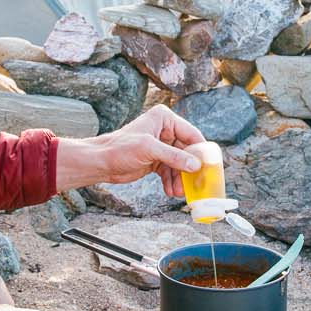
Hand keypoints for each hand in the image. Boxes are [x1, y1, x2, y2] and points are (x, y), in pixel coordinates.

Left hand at [55, 105, 204, 195]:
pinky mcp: (156, 160)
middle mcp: (165, 130)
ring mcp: (161, 146)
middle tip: (194, 184)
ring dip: (180, 179)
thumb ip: (173, 157)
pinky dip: (171, 181)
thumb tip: (195, 165)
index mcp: (164, 119)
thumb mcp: (149, 150)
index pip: (191, 134)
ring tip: (178, 192)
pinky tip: (170, 191)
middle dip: (189, 169)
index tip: (209, 166)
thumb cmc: (120, 148)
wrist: (101, 162)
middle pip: (187, 151)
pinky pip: (170, 171)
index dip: (200, 151)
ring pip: (179, 164)